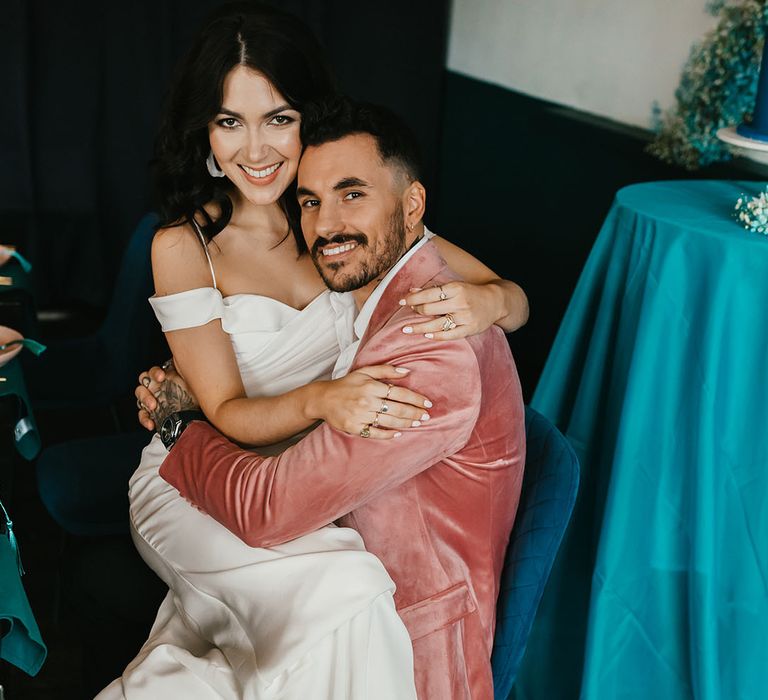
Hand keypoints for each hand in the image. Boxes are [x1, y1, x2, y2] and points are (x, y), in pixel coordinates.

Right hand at [135, 359, 198, 430]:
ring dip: (145, 402)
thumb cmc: (196, 397)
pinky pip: (143, 414)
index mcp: (165, 379)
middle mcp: (157, 388)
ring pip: (140, 397)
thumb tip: (188, 357)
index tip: (161, 377)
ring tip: (154, 407)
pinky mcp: (153, 414)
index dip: (154, 373)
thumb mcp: (192, 382)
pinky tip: (151, 423)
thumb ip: (186, 371)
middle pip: (142, 384)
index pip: (152, 372)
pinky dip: (145, 419)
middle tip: (155, 399)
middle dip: (147, 391)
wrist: (197, 416)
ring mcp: (154, 400)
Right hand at [313, 365, 431, 439]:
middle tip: (427, 416)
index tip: (427, 403)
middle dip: (415, 413)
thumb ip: (386, 370)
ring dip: (406, 423)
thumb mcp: (364, 372)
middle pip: (397, 408)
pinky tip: (398, 434)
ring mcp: (361, 415)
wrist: (322, 399)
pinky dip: (388, 434)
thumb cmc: (346, 384)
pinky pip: (375, 433)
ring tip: (418, 424)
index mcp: (371, 386)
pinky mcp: (355, 427)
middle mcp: (367, 401)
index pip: (399, 392)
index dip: (415, 398)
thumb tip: (407, 371)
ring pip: (389, 421)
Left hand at [399, 282, 502, 339]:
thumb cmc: (471, 293)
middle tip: (410, 312)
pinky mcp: (470, 329)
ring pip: (436, 324)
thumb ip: (434, 289)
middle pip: (430, 309)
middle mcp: (460, 303)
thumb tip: (412, 291)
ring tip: (406, 329)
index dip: (413, 298)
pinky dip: (436, 336)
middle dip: (416, 311)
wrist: (496, 302)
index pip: (428, 293)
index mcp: (456, 288)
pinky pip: (449, 335)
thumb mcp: (455, 286)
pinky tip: (426, 335)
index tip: (401, 301)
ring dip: (419, 327)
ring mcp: (465, 317)